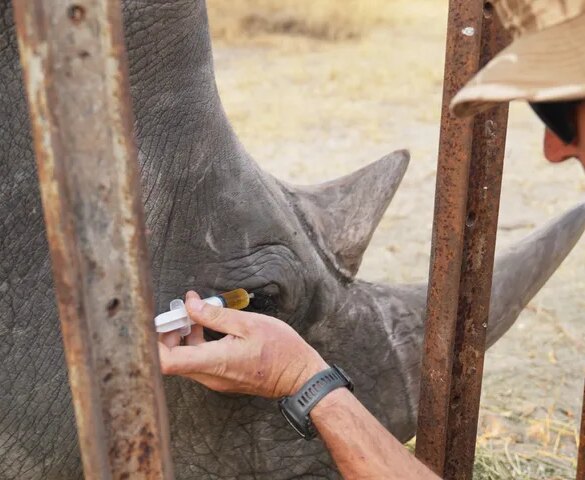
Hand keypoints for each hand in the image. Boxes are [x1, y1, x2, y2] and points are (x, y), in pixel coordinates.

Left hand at [158, 291, 328, 397]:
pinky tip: (207, 327)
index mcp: (214, 362)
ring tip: (195, 314)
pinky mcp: (222, 379)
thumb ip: (215, 315)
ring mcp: (216, 381)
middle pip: (171, 360)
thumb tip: (190, 304)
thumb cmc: (280, 350)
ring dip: (183, 337)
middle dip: (168, 333)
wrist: (299, 377)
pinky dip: (196, 344)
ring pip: (184, 360)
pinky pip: (198, 362)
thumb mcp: (248, 324)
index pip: (166, 363)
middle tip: (180, 311)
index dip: (153, 343)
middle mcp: (210, 376)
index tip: (159, 321)